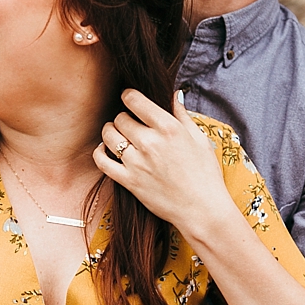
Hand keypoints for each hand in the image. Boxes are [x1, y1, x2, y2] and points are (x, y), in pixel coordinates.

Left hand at [93, 89, 229, 229]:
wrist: (202, 209)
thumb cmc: (205, 174)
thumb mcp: (199, 139)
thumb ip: (182, 115)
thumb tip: (173, 95)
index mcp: (169, 128)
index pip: (134, 100)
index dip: (129, 95)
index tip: (130, 98)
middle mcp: (150, 143)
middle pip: (121, 118)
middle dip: (124, 117)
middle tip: (131, 123)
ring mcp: (137, 162)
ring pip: (109, 135)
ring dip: (111, 132)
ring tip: (118, 135)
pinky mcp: (129, 181)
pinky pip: (102, 161)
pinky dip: (100, 152)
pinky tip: (106, 150)